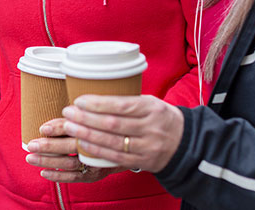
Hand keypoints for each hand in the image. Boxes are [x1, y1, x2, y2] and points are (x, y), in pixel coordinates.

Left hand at [24, 118, 119, 182]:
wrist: (123, 147)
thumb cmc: (100, 127)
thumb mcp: (92, 117)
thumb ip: (75, 117)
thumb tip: (51, 122)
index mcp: (95, 127)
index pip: (75, 127)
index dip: (58, 127)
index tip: (42, 128)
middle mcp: (96, 145)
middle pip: (70, 146)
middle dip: (49, 146)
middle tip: (31, 145)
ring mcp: (95, 163)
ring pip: (69, 163)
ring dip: (48, 161)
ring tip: (31, 158)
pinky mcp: (94, 175)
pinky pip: (74, 178)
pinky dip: (58, 176)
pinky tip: (43, 172)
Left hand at [61, 94, 183, 173]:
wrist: (185, 142)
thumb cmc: (160, 117)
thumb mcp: (150, 102)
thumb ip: (127, 100)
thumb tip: (94, 93)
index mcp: (152, 108)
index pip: (121, 105)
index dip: (98, 104)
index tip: (79, 100)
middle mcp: (150, 128)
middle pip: (113, 124)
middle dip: (86, 118)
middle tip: (68, 112)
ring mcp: (147, 147)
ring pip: (112, 142)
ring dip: (87, 134)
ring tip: (69, 126)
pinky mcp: (143, 162)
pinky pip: (116, 157)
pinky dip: (97, 150)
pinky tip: (83, 143)